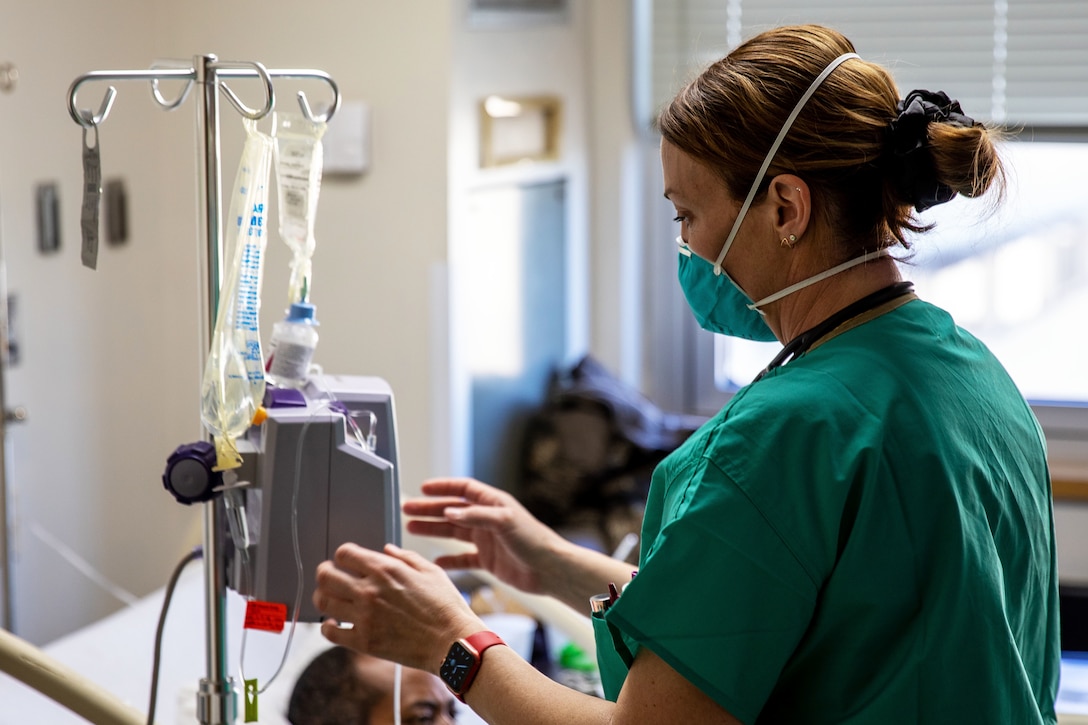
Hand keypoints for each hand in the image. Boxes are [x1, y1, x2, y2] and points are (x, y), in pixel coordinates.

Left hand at [313, 542, 483, 672]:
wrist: (452, 642)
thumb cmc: (445, 605)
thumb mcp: (431, 571)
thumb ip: (405, 557)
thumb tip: (386, 550)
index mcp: (385, 570)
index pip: (344, 554)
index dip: (342, 555)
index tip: (345, 561)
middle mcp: (369, 591)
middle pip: (326, 575)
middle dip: (324, 572)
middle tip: (328, 575)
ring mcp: (364, 617)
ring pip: (323, 602)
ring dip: (322, 597)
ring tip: (328, 598)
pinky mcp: (364, 641)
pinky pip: (330, 632)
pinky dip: (327, 626)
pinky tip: (333, 623)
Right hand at [404, 477, 567, 595]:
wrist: (550, 570)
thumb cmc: (534, 541)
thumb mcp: (504, 522)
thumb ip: (476, 516)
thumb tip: (449, 511)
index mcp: (493, 503)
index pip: (463, 489)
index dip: (442, 487)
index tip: (422, 488)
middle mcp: (488, 519)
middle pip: (452, 510)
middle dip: (430, 509)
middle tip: (408, 509)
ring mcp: (487, 539)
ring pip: (454, 532)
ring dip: (434, 530)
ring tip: (411, 529)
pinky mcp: (488, 560)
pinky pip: (463, 558)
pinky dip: (449, 559)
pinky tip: (435, 562)